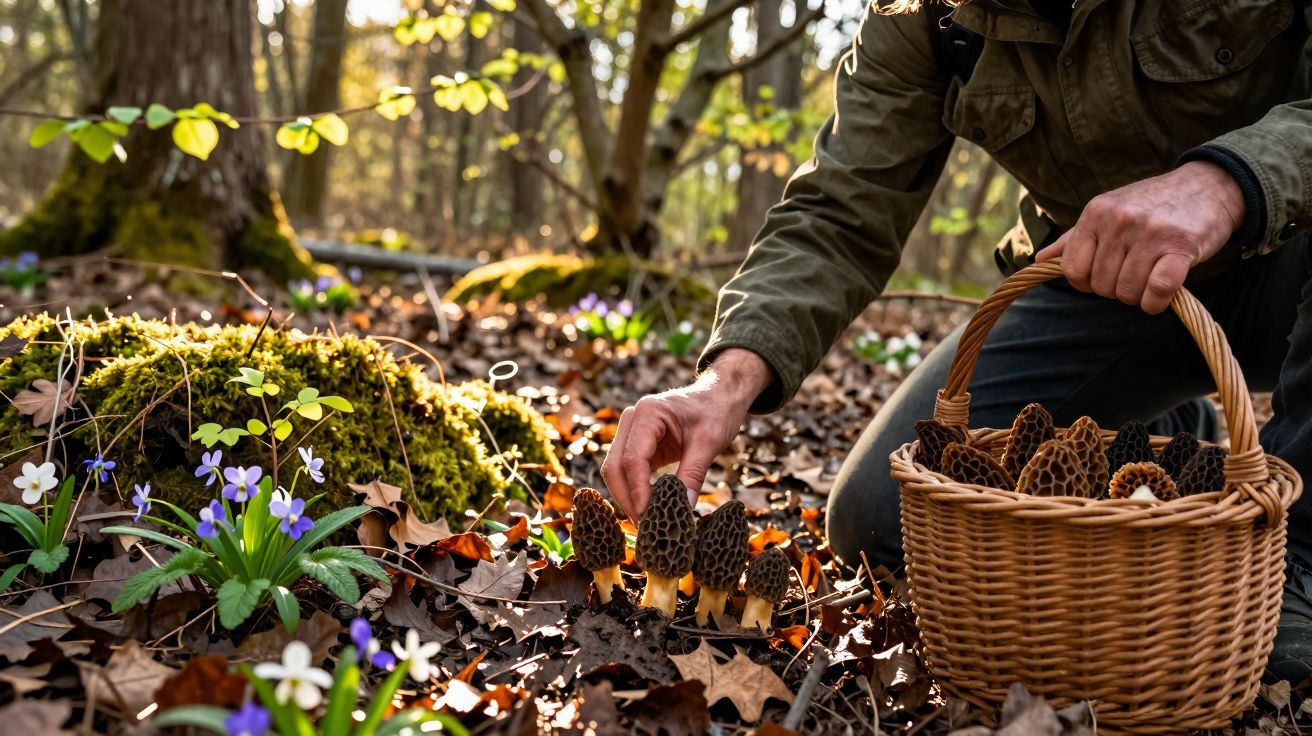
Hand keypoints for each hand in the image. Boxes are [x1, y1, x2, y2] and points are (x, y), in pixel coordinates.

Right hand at [601, 348, 773, 520]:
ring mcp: (632, 431)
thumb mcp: (709, 442)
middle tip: (644, 527)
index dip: (637, 489)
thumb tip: (682, 510)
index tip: (647, 515)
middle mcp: (633, 419)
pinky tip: (648, 509)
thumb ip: (693, 475)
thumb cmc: (717, 411)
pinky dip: (636, 491)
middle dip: (627, 498)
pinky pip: (629, 471)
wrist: (720, 396)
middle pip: (615, 466)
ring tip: (646, 523)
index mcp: (648, 412)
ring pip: (616, 471)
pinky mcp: (638, 444)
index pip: (633, 458)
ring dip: (628, 497)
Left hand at [1036, 161, 1245, 313]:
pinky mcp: (1181, 247)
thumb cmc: (1153, 204)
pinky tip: (1161, 296)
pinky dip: (1156, 303)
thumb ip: (1073, 240)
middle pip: (1100, 286)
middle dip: (1115, 289)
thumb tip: (1037, 261)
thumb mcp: (1108, 211)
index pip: (1071, 270)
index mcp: (1096, 212)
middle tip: (1135, 273)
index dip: (1085, 283)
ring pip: (1127, 292)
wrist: (1210, 185)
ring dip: (1138, 297)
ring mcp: (1150, 233)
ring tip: (1150, 277)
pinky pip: (1157, 291)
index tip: (1103, 276)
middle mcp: (1119, 220)